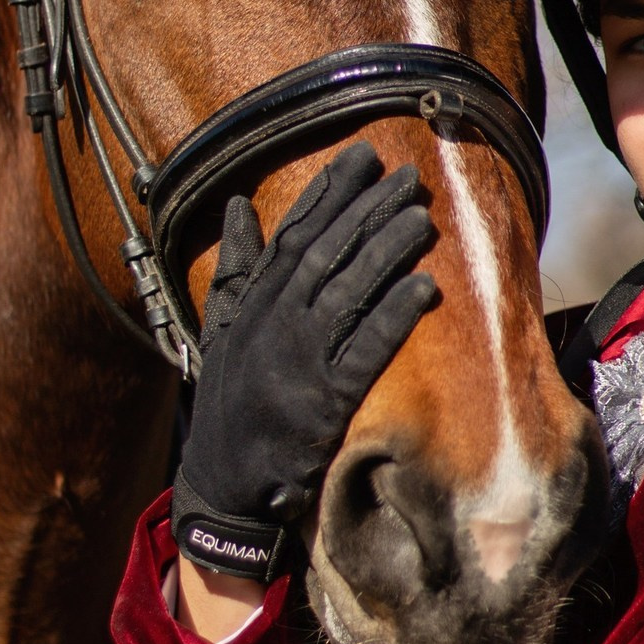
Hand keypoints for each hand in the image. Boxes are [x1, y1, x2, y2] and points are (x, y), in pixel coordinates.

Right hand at [171, 141, 435, 580]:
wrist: (222, 486)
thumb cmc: (229, 401)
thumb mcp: (219, 329)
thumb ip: (233, 268)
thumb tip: (239, 206)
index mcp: (251, 304)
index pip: (293, 234)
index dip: (330, 192)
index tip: (363, 157)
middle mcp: (272, 324)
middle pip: (325, 254)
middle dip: (368, 210)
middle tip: (408, 176)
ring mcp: (297, 362)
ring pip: (346, 293)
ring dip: (386, 252)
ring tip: (422, 217)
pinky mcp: (323, 403)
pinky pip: (363, 352)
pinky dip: (392, 317)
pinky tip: (424, 288)